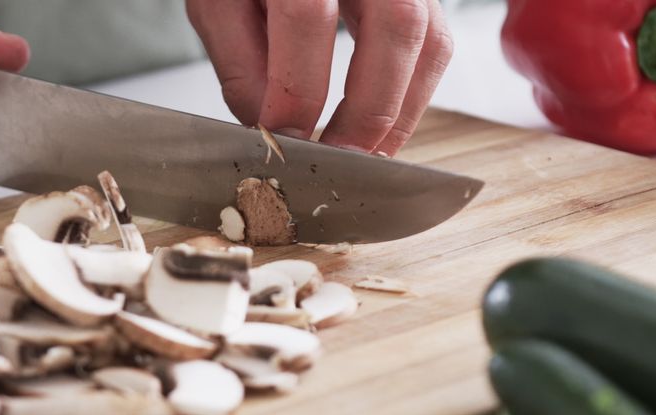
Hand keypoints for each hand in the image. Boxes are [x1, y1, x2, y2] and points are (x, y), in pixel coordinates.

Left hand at [187, 0, 453, 155]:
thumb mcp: (219, 2)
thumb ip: (239, 63)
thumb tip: (270, 129)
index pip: (306, 16)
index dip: (295, 88)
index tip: (282, 137)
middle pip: (394, 25)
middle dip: (368, 110)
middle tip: (336, 159)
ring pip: (431, 40)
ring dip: (401, 112)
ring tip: (363, 155)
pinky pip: (437, 44)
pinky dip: (412, 95)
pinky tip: (380, 126)